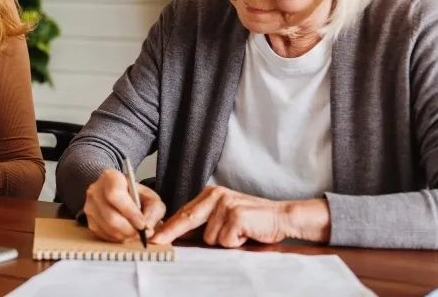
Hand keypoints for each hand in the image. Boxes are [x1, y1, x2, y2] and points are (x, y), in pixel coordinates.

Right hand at [83, 168, 165, 242]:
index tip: (143, 224)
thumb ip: (153, 211)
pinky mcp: (89, 221)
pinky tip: (126, 233)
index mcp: (111, 177)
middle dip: (130, 230)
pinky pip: (104, 236)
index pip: (115, 195)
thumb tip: (148, 230)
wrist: (118, 194)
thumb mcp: (150, 196)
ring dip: (126, 236)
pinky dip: (118, 239)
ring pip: (108, 229)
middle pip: (111, 217)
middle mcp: (95, 191)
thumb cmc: (135, 195)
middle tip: (143, 234)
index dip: (130, 213)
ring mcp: (89, 207)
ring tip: (136, 234)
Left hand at [151, 185, 329, 247]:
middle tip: (157, 241)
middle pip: (187, 219)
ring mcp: (225, 204)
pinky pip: (225, 241)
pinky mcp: (235, 215)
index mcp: (211, 194)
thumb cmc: (253, 221)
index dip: (170, 226)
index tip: (155, 235)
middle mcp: (216, 196)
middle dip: (171, 233)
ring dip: (224, 242)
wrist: (282, 217)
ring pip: (210, 237)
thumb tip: (181, 235)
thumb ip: (206, 222)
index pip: (185, 212)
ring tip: (239, 234)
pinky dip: (235, 243)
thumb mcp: (225, 217)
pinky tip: (246, 235)